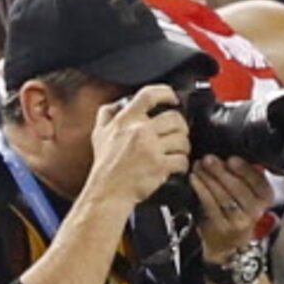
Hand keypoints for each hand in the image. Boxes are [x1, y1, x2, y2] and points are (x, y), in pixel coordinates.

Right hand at [84, 87, 191, 210]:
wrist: (108, 191)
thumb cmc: (105, 165)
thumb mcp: (99, 134)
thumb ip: (107, 115)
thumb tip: (118, 104)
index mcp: (125, 120)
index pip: (148, 95)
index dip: (166, 92)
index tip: (173, 98)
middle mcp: (139, 131)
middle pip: (175, 118)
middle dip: (181, 127)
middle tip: (178, 134)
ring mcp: (150, 148)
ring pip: (182, 139)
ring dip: (184, 147)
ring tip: (176, 152)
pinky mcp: (160, 165)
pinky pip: (183, 160)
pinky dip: (183, 165)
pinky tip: (176, 166)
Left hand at [188, 154, 272, 258]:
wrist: (227, 242)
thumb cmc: (236, 211)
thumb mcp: (247, 195)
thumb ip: (244, 177)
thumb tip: (228, 158)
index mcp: (265, 199)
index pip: (259, 182)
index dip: (245, 170)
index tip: (231, 159)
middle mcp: (255, 211)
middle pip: (239, 188)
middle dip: (221, 171)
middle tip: (208, 159)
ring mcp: (239, 221)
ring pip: (223, 195)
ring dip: (208, 178)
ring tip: (198, 166)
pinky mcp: (222, 226)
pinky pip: (210, 204)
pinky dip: (201, 189)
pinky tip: (194, 179)